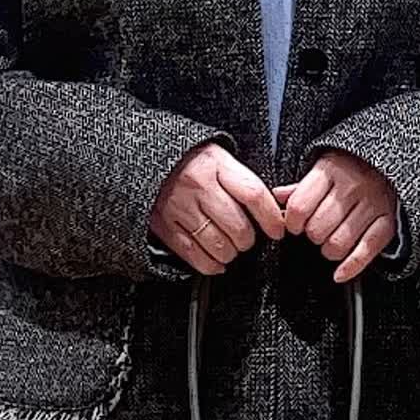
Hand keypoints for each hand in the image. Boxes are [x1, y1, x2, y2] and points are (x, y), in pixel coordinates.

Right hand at [149, 142, 284, 274]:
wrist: (142, 156)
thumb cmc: (186, 159)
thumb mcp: (216, 156)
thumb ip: (238, 179)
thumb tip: (268, 207)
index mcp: (216, 165)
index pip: (253, 194)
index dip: (271, 218)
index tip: (277, 229)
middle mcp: (199, 186)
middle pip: (238, 226)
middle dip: (249, 239)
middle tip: (247, 238)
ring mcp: (180, 208)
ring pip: (219, 244)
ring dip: (231, 253)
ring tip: (230, 247)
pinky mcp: (165, 226)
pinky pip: (194, 255)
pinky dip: (210, 264)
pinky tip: (215, 261)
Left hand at [275, 151, 398, 282]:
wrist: (395, 164)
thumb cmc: (355, 168)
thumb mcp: (326, 168)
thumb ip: (302, 186)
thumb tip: (277, 197)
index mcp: (331, 170)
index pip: (299, 207)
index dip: (292, 222)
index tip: (295, 225)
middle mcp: (352, 186)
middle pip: (317, 228)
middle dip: (312, 236)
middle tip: (317, 231)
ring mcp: (372, 204)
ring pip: (337, 244)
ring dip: (329, 250)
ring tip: (331, 241)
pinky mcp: (388, 222)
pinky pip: (365, 252)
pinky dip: (350, 268)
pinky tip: (339, 274)